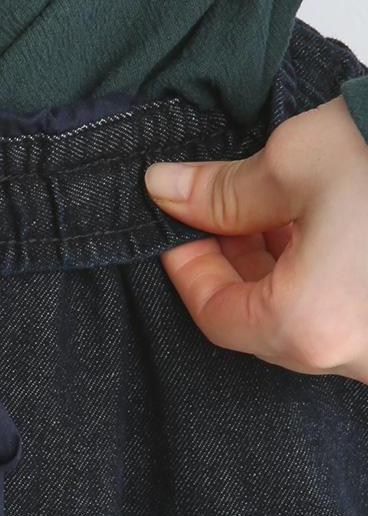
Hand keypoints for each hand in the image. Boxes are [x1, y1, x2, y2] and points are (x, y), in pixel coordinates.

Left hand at [144, 94, 367, 382]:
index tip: (175, 226)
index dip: (187, 267)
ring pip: (308, 317)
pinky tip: (322, 225)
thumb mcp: (299, 160)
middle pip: (262, 321)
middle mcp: (350, 355)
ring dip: (281, 268)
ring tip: (273, 208)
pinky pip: (349, 313)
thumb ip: (221, 190)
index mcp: (306, 325)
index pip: (214, 314)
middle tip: (219, 211)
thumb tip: (165, 191)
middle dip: (235, 264)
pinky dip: (324, 275)